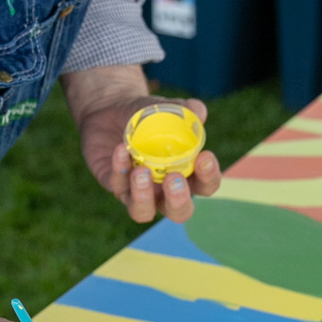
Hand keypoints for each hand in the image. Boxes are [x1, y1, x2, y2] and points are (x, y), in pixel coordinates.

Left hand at [63, 66, 221, 225]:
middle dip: (178, 200)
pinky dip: (120, 170)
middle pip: (179, 212)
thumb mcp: (167, 109)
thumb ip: (185, 110)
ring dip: (143, 197)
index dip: (209, 177)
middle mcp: (164, 191)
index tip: (205, 157)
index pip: (206, 186)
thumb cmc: (149, 116)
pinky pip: (118, 186)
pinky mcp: (115, 186)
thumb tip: (198, 112)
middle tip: (173, 179)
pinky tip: (120, 149)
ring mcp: (138, 193)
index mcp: (187, 174)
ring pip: (143, 212)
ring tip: (141, 172)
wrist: (113, 110)